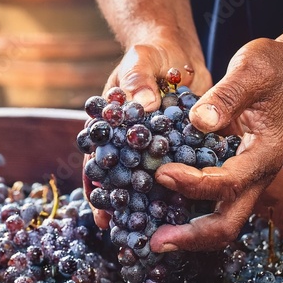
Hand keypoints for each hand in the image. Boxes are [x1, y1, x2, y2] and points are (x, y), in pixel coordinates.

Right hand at [84, 42, 212, 228]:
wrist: (178, 55)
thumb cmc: (149, 56)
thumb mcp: (139, 61)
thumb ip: (138, 79)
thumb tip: (144, 105)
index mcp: (112, 130)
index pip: (98, 158)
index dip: (95, 181)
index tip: (98, 201)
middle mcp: (131, 146)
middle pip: (121, 178)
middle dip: (119, 202)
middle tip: (119, 227)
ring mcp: (156, 152)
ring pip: (150, 182)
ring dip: (149, 204)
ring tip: (152, 227)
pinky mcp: (181, 150)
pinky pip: (180, 172)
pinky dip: (182, 188)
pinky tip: (187, 206)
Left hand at [150, 38, 282, 251]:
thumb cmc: (273, 69)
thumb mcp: (252, 69)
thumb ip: (227, 95)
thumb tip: (198, 121)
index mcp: (265, 154)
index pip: (229, 183)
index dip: (194, 184)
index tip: (162, 174)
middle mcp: (256, 176)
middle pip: (228, 223)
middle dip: (192, 237)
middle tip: (156, 241)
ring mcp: (245, 181)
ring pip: (220, 222)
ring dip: (188, 235)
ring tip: (154, 236)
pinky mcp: (233, 177)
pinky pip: (211, 206)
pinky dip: (187, 216)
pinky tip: (159, 213)